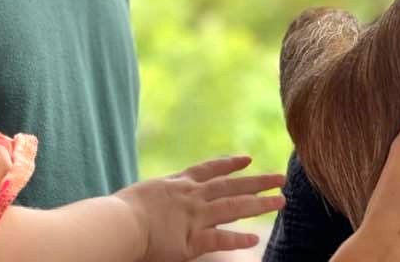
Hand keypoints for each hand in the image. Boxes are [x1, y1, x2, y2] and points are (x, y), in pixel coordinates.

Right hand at [115, 155, 284, 261]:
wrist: (118, 223)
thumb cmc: (120, 211)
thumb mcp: (144, 194)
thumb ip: (158, 196)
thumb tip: (158, 199)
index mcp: (178, 183)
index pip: (209, 169)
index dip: (229, 164)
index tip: (247, 158)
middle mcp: (191, 196)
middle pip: (231, 186)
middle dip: (256, 181)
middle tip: (279, 177)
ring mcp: (194, 217)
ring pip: (234, 208)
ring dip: (259, 204)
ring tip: (280, 201)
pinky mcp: (191, 240)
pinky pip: (220, 239)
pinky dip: (238, 239)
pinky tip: (255, 238)